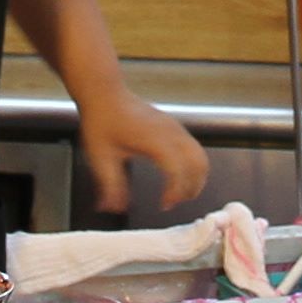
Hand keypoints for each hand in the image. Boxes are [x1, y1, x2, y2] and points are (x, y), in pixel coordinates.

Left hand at [75, 84, 211, 223]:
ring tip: (179, 194)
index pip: (177, 169)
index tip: (163, 206)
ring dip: (195, 178)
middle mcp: (170, 132)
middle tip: (173, 203)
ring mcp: (175, 128)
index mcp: (154, 139)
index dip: (175, 191)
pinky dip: (193, 167)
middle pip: (198, 164)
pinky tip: (176, 177)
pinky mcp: (174, 127)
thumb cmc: (102, 120)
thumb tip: (114, 209)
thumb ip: (110, 185)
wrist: (105, 93)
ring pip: (200, 156)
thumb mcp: (100, 157)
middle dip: (191, 188)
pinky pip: (194, 149)